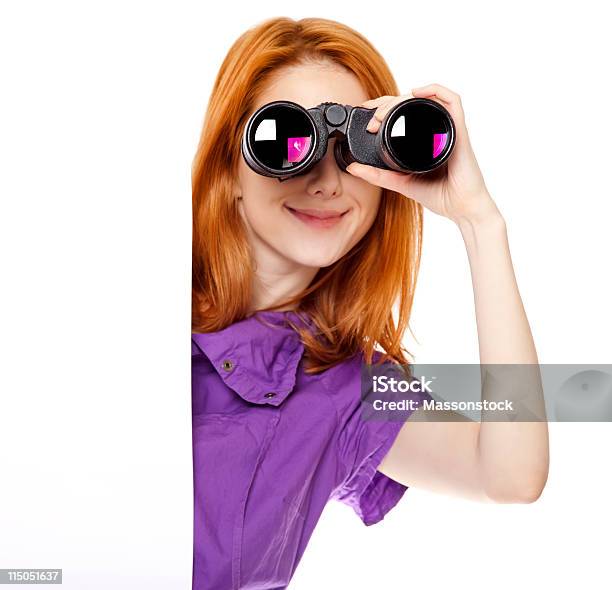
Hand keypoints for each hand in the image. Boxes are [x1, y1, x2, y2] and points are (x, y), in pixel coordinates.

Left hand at [347, 83, 500, 225]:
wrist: (462, 208)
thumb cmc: (440, 196)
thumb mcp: (401, 183)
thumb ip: (377, 175)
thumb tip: (352, 168)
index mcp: (422, 139)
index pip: (402, 112)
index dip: (383, 107)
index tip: (366, 115)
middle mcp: (435, 130)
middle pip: (410, 102)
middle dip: (387, 104)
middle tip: (372, 119)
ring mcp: (447, 129)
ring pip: (426, 98)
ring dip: (403, 98)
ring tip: (386, 111)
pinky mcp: (459, 131)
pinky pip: (452, 101)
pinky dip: (435, 90)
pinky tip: (416, 94)